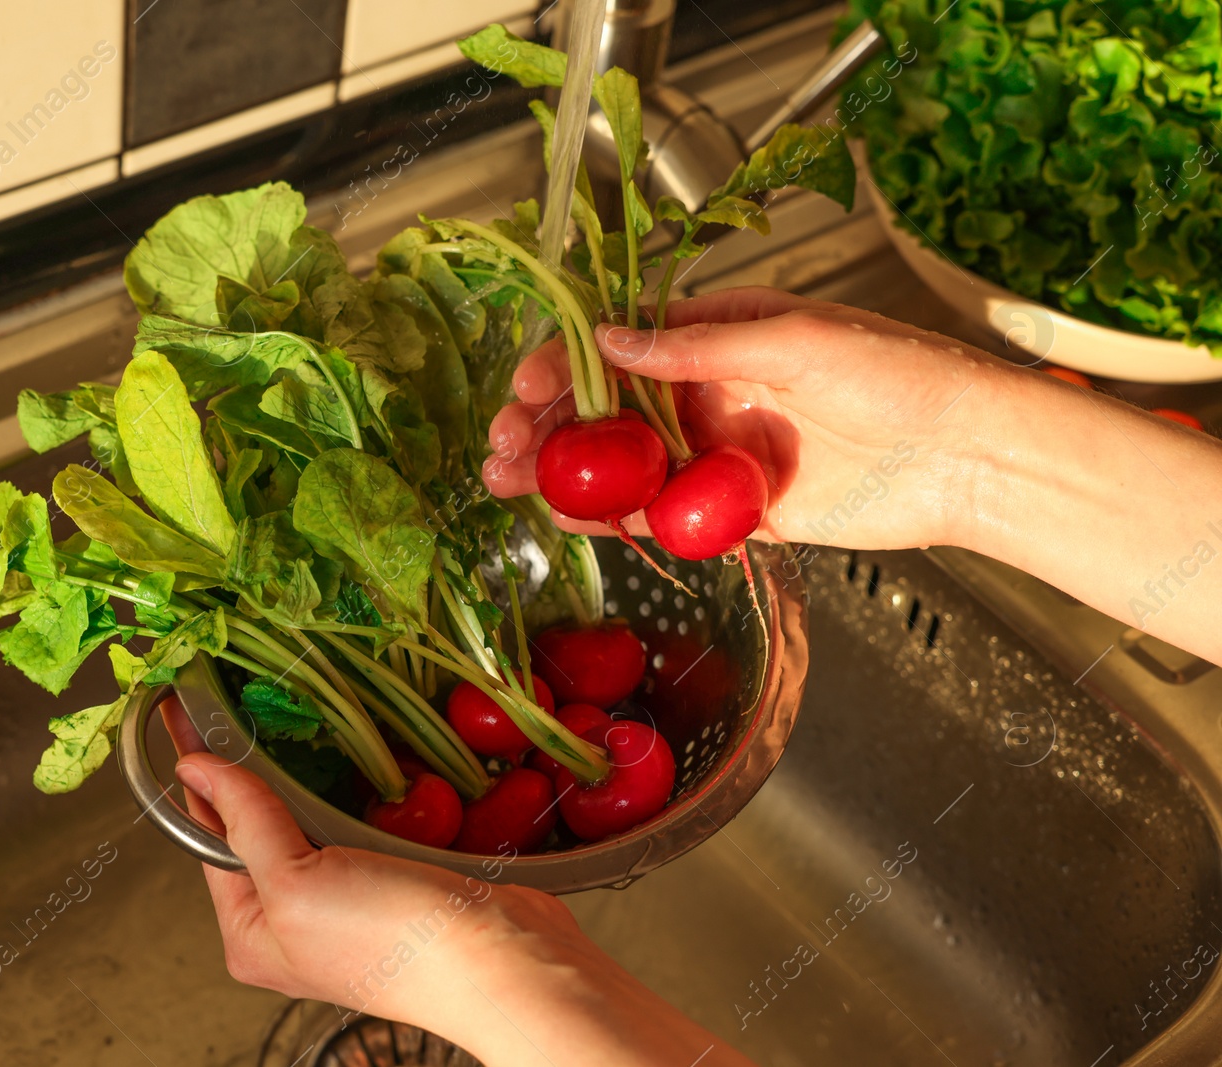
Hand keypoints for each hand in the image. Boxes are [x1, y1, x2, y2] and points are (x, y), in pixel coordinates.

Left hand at [159, 698, 754, 1064]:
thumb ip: (246, 823)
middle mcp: (295, 919)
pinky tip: (360, 750)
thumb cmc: (394, 943)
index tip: (187, 713)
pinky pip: (363, 817)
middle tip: (240, 697)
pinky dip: (361, 784)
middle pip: (259, 824)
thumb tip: (197, 768)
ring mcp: (348, 896)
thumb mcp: (296, 882)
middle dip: (254, 767)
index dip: (201, 773)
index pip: (208, 837)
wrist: (502, 961)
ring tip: (292, 711)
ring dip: (311, 769)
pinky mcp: (397, 874)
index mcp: (253, 934)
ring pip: (313, 814)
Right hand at [484, 286, 1022, 550]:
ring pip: (618, 463)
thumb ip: (698, 348)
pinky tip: (566, 520)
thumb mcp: (795, 340)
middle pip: (603, 408)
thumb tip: (612, 342)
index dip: (564, 364)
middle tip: (500, 448)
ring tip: (506, 484)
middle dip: (544, 424)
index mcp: (718, 336)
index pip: (618, 345)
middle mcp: (706, 391)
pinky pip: (657, 513)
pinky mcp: (732, 511)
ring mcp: (714, 453)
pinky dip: (610, 518)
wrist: (966, 456)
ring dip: (560, 473)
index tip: (526, 390)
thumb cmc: (899, 375)